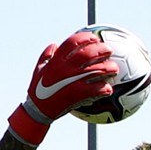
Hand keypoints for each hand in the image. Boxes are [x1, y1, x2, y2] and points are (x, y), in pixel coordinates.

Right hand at [8, 30, 117, 145]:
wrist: (37, 112)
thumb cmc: (37, 91)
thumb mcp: (38, 70)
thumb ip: (46, 56)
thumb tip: (54, 44)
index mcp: (56, 60)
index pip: (73, 41)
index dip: (86, 37)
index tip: (94, 38)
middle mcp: (65, 68)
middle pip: (89, 53)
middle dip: (102, 50)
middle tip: (109, 51)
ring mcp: (72, 80)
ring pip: (96, 69)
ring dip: (109, 68)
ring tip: (114, 69)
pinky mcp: (77, 94)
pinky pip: (96, 88)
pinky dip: (105, 88)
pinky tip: (108, 89)